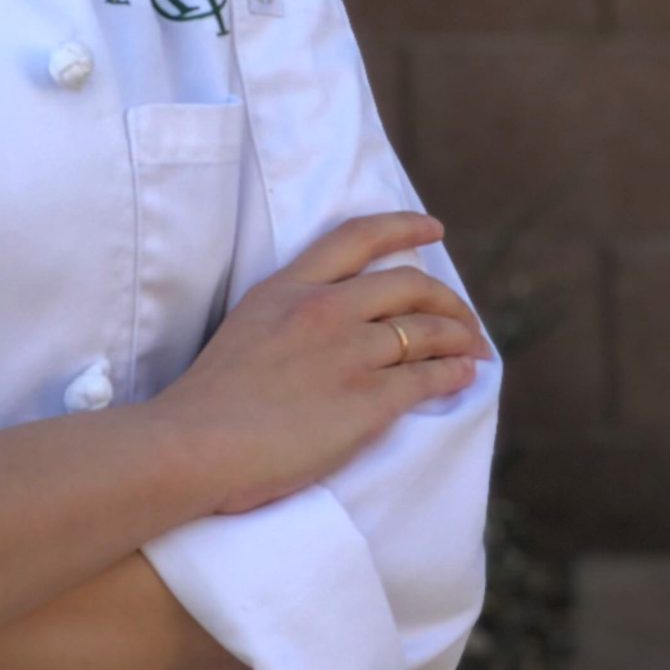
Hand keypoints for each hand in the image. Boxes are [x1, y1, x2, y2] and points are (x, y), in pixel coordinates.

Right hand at [153, 209, 496, 517]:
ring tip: (475, 350)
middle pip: (407, 284)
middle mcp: (323, 309)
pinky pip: (428, 378)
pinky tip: (463, 376)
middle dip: (448, 298)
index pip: (356, 237)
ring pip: (426, 330)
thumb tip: (329, 325)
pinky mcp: (366, 400)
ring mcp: (347, 353)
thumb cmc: (209, 399)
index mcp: (288, 287)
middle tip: (464, 317)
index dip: (403, 226)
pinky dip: (454, 373)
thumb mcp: (247, 327)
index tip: (434, 230)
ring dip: (461, 338)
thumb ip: (287, 315)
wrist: (194, 443)